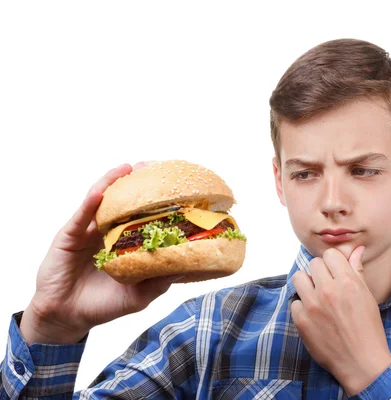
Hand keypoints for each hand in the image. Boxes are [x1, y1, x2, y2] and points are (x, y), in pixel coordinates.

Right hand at [21, 162, 178, 344]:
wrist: (67, 317)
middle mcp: (109, 232)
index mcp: (127, 242)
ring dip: (113, 182)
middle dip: (138, 182)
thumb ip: (160, 281)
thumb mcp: (139, 296)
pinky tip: (100, 193)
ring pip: (101, 202)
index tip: (176, 187)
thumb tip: (186, 265)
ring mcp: (89, 231)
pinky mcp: (69, 236)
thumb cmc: (104, 304)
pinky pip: (81, 216)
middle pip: (123, 202)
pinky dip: (90, 203)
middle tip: (155, 166)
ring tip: (129, 168)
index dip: (157, 201)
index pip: (143, 216)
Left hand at [291, 246, 390, 395]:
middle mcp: (328, 291)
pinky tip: (313, 316)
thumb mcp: (367, 297)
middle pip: (314, 264)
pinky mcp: (301, 321)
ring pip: (299, 278)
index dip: (334, 263)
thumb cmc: (368, 330)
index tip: (335, 272)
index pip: (331, 254)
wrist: (361, 362)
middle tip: (327, 286)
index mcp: (347, 282)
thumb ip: (357, 271)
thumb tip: (355, 250)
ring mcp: (312, 306)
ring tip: (316, 296)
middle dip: (320, 273)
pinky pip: (294, 302)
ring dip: (307, 285)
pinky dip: (302, 307)